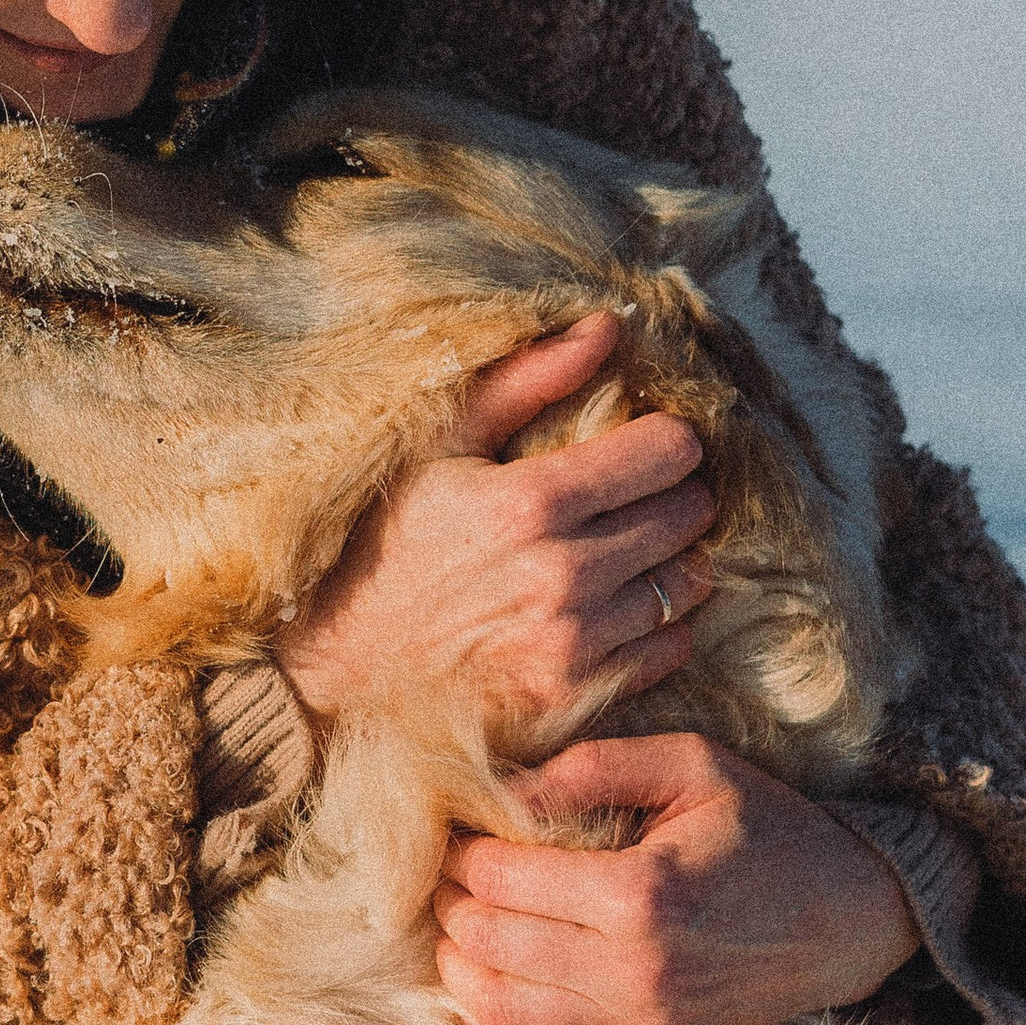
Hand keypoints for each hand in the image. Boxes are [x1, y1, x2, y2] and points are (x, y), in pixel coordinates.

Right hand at [274, 311, 716, 736]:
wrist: (335, 670)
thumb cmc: (384, 545)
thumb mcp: (439, 447)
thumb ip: (527, 381)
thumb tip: (607, 328)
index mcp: (529, 501)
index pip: (670, 452)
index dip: (664, 440)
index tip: (640, 446)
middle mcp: (561, 574)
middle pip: (690, 513)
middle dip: (672, 495)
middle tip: (632, 499)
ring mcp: (572, 642)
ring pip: (687, 582)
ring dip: (669, 561)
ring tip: (626, 553)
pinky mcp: (576, 696)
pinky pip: (670, 646)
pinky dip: (656, 625)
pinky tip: (613, 608)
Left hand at [433, 732, 923, 1024]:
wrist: (851, 917)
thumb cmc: (767, 829)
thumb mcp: (692, 766)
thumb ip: (592, 768)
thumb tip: (502, 789)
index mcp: (639, 892)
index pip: (498, 877)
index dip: (461, 850)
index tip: (458, 831)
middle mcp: (635, 972)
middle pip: (485, 943)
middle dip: (449, 904)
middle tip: (449, 876)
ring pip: (498, 1012)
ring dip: (459, 968)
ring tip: (462, 927)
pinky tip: (485, 1004)